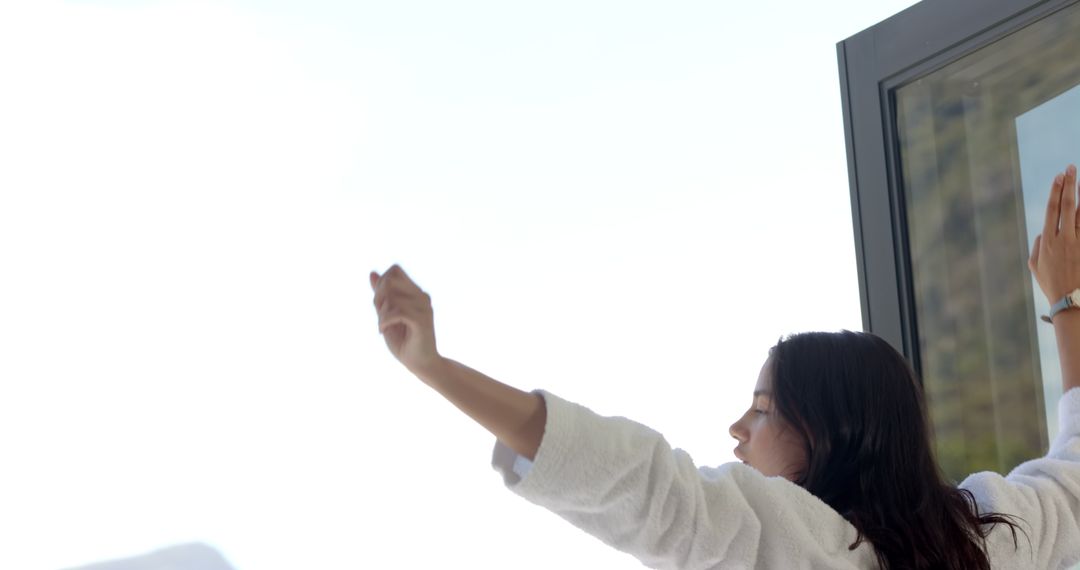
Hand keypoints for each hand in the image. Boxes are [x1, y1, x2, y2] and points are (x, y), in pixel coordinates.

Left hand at [370, 264, 441, 375]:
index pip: (394, 270)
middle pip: (390, 280)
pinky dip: (384, 321)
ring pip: (391, 296)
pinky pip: (396, 312)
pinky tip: (382, 331)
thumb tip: (372, 273)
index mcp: (415, 292)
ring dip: (380, 313)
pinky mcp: (422, 321)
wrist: (421, 364)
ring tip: (383, 326)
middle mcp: (421, 296)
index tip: (380, 304)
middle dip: (378, 296)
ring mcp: (423, 308)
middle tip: (380, 315)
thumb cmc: (404, 341)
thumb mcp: (387, 314)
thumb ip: (381, 295)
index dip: (381, 283)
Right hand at [1029, 164, 1079, 302]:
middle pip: (1068, 206)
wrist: (1072, 301)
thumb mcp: (1035, 267)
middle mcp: (1063, 239)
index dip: (1056, 191)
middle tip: (1071, 168)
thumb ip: (1036, 246)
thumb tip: (1042, 232)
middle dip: (1070, 185)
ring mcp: (1078, 243)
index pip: (1052, 210)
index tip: (1059, 176)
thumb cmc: (1051, 284)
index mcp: (1047, 241)